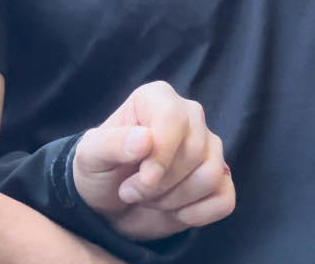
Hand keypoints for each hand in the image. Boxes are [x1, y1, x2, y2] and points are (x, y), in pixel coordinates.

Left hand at [72, 81, 235, 240]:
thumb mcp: (90, 157)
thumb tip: (145, 139)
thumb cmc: (99, 172)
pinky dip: (195, 214)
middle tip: (132, 191)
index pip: (174, 119)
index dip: (160, 154)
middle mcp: (190, 116)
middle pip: (195, 151)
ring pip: (211, 175)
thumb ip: (111, 144)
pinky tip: (174, 210)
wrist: (109, 207)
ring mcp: (210, 148)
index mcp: (159, 99)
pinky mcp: (221, 179)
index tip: (141, 178)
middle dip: (160, 184)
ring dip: (174, 200)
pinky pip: (224, 199)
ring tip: (150, 199)